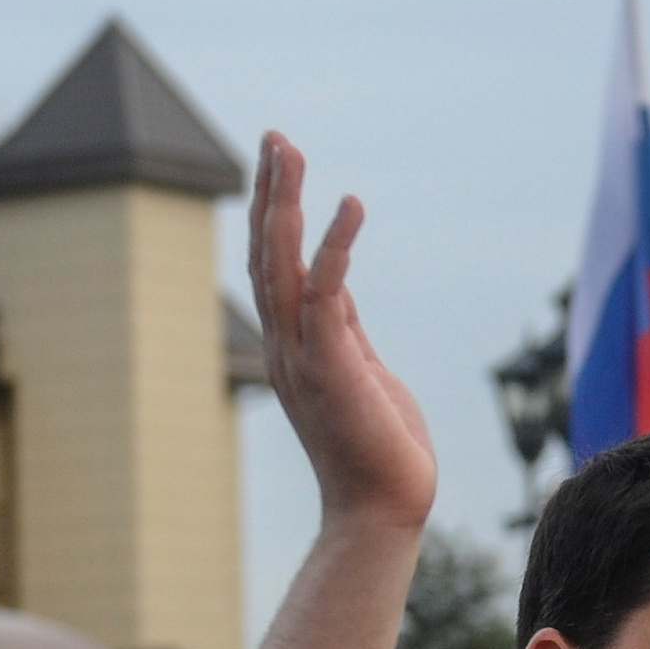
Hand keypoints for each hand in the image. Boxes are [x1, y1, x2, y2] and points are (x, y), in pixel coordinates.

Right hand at [251, 134, 435, 531]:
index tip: (281, 163)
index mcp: (293, 348)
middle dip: (271, 192)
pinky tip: (351, 205)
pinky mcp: (332, 366)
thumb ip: (344, 329)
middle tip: (276, 137)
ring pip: (281, 265)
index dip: (275, 213)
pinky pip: (327, 293)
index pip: (274, 268)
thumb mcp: (360, 371)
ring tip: (291, 150)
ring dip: (285, 203)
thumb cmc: (380, 450)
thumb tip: (336, 288)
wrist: (383, 511)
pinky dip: (336, 246)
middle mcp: (286, 348)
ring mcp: (303, 357)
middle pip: (265, 255)